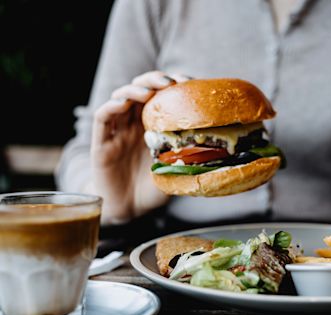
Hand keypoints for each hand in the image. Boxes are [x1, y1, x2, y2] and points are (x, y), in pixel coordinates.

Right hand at [90, 71, 189, 222]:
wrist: (130, 211)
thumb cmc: (153, 190)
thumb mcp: (176, 170)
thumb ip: (190, 158)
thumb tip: (221, 151)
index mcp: (153, 127)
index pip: (161, 96)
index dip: (172, 84)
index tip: (188, 81)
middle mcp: (135, 124)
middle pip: (141, 90)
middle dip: (154, 80)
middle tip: (169, 82)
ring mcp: (117, 131)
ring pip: (121, 98)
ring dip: (134, 90)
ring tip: (148, 91)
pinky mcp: (101, 142)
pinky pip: (103, 118)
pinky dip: (111, 106)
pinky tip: (123, 104)